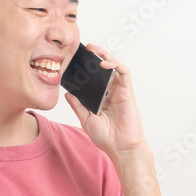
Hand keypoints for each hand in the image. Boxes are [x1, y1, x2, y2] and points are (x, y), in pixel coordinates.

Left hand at [63, 44, 147, 162]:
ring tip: (94, 49)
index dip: (87, 67)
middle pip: (104, 68)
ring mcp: (119, 91)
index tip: (75, 60)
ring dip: (105, 55)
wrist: (121, 148)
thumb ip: (77, 105)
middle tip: (85, 47)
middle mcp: (110, 92)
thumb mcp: (86, 119)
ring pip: (114, 66)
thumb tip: (68, 93)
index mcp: (100, 97)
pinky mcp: (127, 91)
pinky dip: (115, 64)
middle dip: (96, 55)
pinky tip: (104, 64)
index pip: (94, 77)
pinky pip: (124, 72)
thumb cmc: (106, 137)